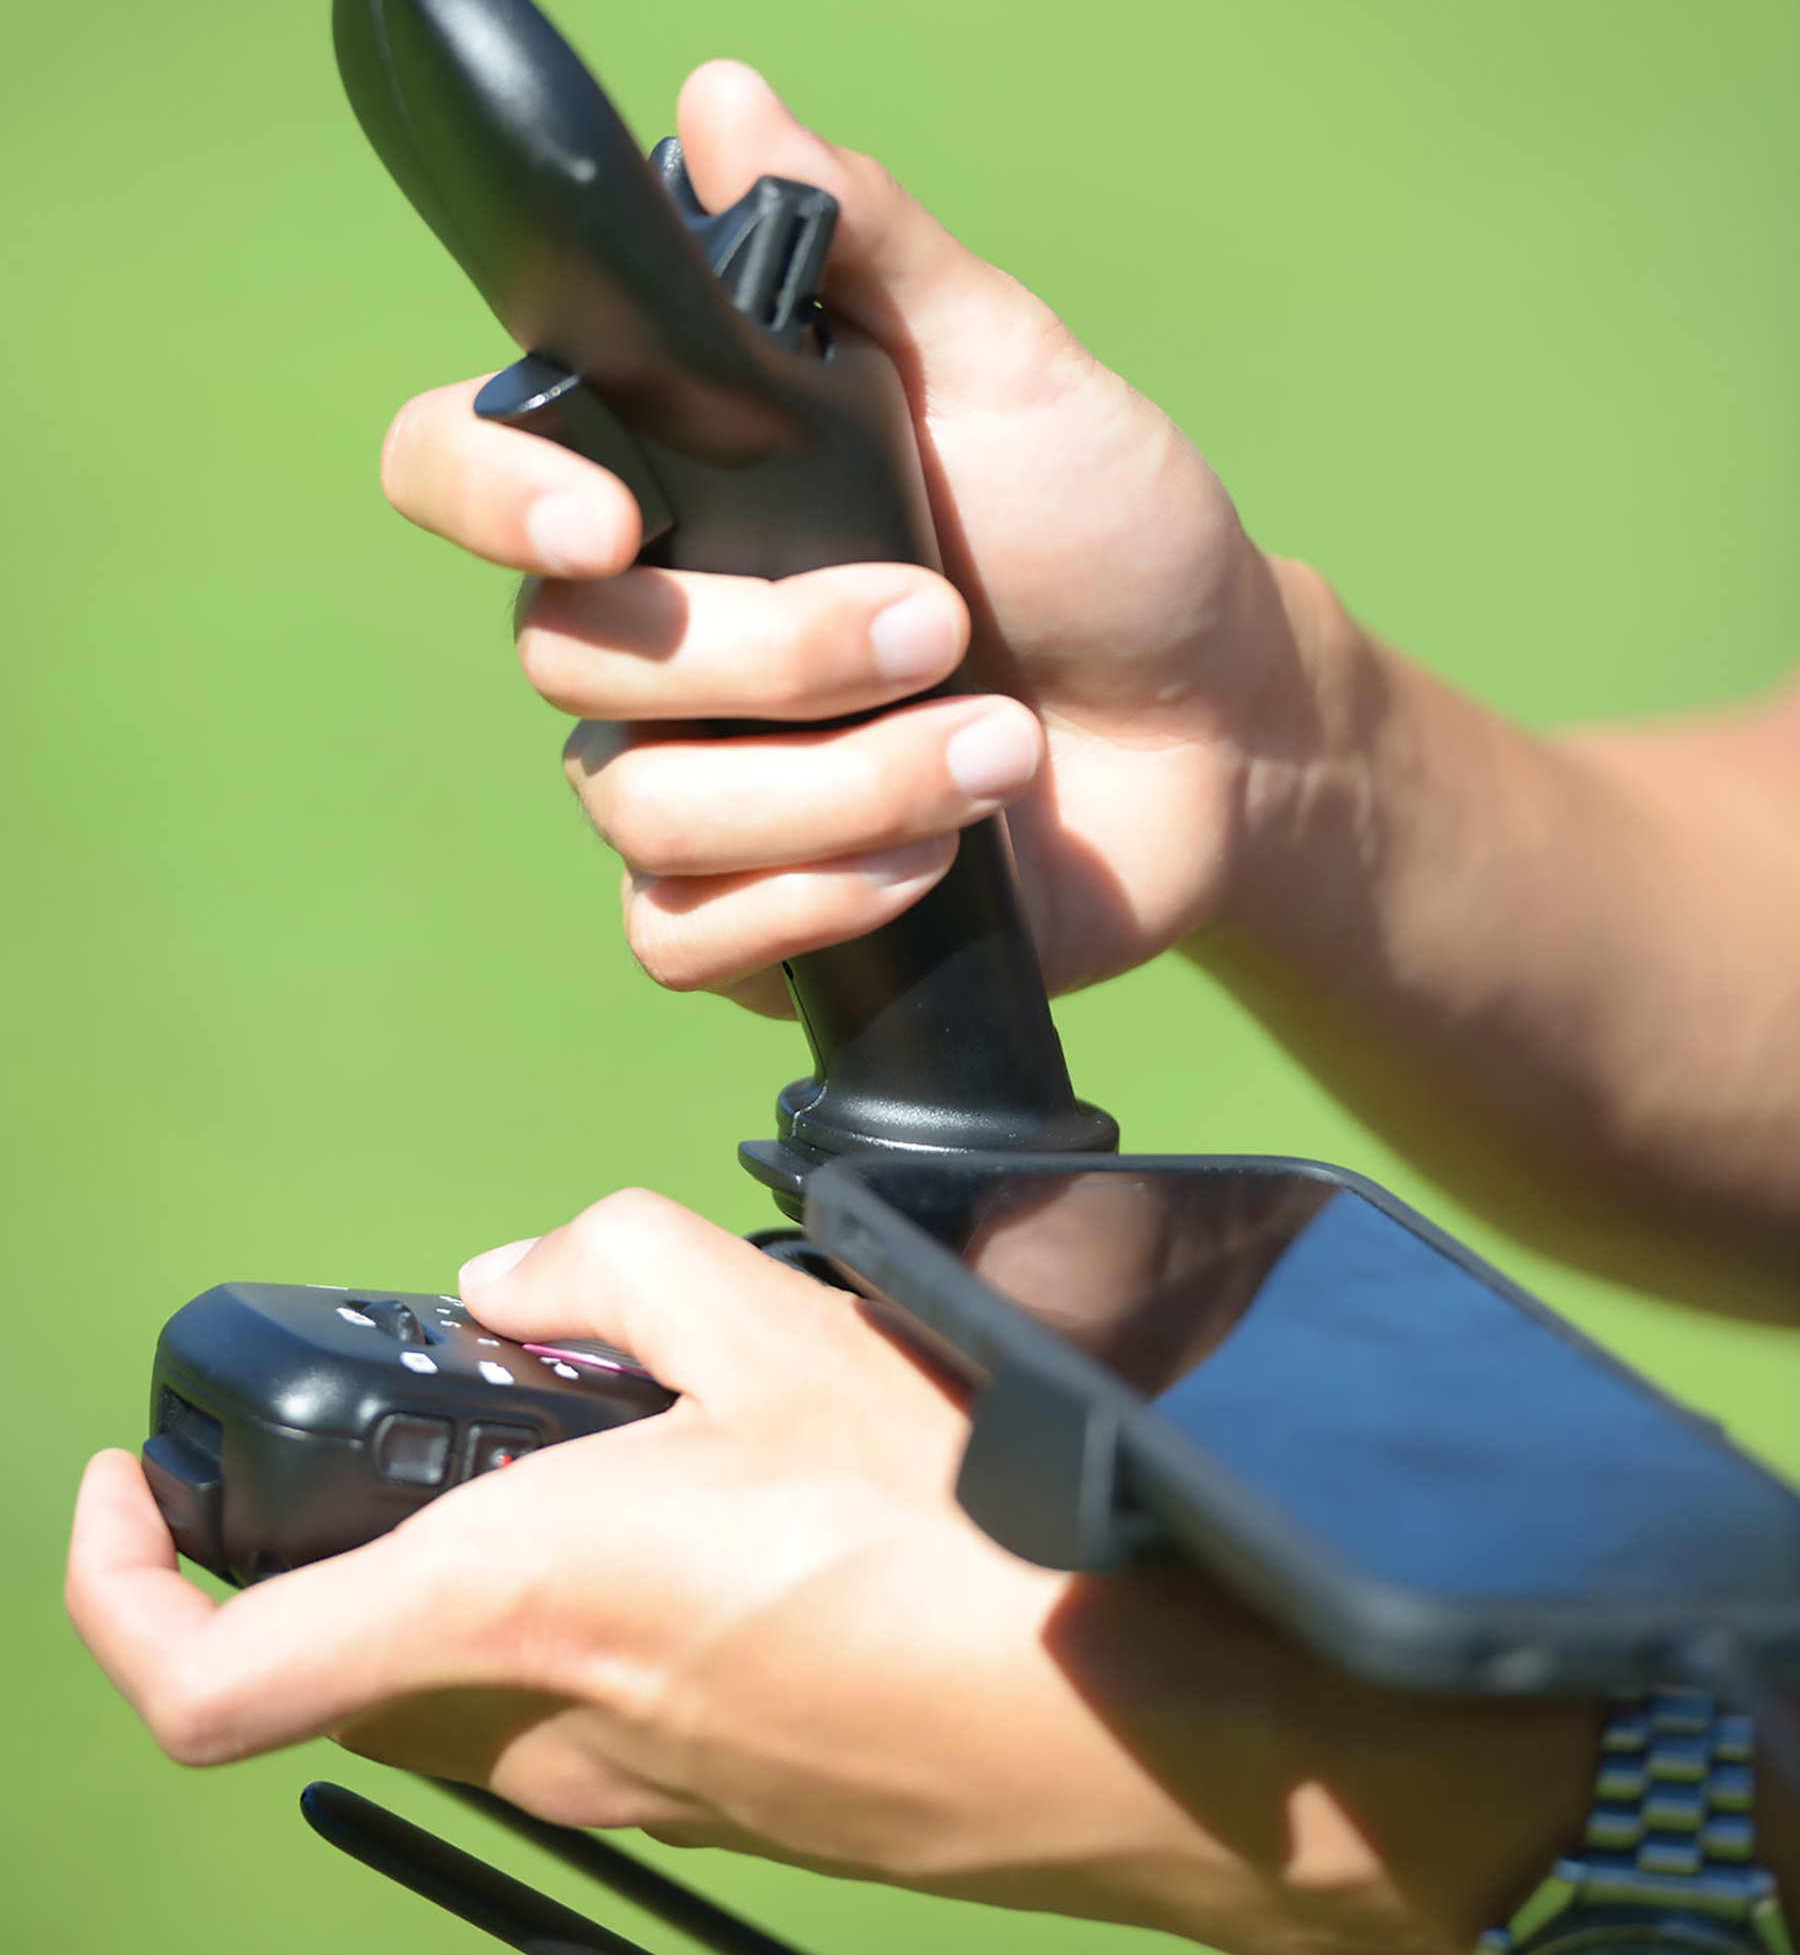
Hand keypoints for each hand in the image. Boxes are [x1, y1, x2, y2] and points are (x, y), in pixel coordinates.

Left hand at [69, 1189, 1600, 1953]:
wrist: (1127, 1716)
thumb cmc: (943, 1523)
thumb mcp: (770, 1319)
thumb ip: (611, 1260)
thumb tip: (522, 1282)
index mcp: (509, 1605)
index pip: (207, 1673)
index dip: (119, 1586)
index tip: (126, 1493)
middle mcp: (545, 1733)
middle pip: (361, 1651)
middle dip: (373, 1529)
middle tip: (462, 1415)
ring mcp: (640, 1794)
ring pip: (493, 1674)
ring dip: (510, 1565)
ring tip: (645, 1446)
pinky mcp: (735, 1805)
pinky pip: (615, 1706)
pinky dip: (617, 1612)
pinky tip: (755, 1526)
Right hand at [381, 61, 1333, 1013]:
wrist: (1220, 731)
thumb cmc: (1110, 532)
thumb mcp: (1010, 368)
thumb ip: (870, 247)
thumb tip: (723, 98)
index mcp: (684, 483)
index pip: (467, 467)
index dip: (489, 492)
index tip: (608, 514)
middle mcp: (659, 630)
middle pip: (568, 652)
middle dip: (769, 650)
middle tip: (941, 620)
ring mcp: (697, 776)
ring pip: (635, 805)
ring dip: (830, 786)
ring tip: (998, 752)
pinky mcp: (750, 906)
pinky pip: (678, 936)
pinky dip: (807, 903)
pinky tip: (934, 865)